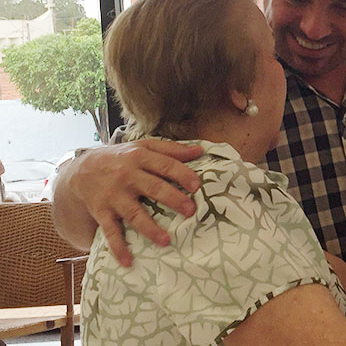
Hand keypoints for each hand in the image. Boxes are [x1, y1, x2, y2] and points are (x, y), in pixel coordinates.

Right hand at [68, 139, 202, 265]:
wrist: (82, 169)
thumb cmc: (122, 157)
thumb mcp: (144, 147)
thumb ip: (171, 149)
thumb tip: (199, 150)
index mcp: (140, 157)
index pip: (165, 165)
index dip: (182, 174)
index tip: (197, 186)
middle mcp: (126, 176)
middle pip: (153, 187)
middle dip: (173, 199)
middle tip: (190, 211)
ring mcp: (113, 195)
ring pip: (133, 213)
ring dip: (149, 228)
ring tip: (166, 241)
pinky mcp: (101, 212)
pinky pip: (110, 231)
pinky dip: (118, 247)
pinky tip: (128, 262)